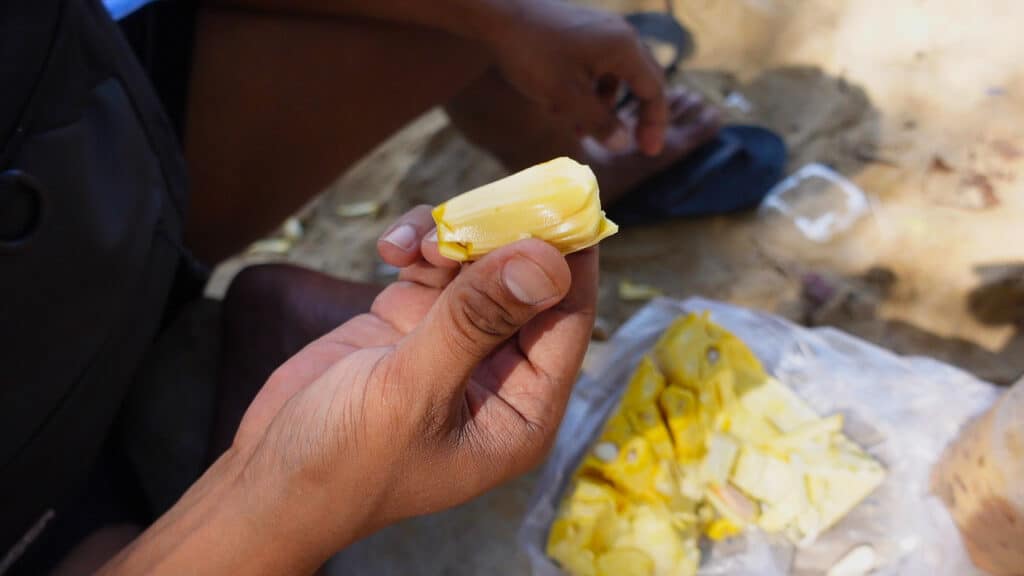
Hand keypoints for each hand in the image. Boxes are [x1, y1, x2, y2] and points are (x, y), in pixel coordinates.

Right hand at [233, 206, 597, 558]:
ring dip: (452, 239)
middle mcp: (500, 372)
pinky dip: (417, 248)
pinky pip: (433, 268)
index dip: (568, 257)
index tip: (558, 195)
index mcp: (524, 408)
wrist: (269, 480)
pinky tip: (388, 249)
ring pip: (478, 266)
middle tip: (475, 203)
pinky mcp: (412, 324)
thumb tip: (547, 261)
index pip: (568, 318)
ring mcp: (455, 343)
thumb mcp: (412, 390)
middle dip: (502, 238)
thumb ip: (476, 322)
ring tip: (415, 244)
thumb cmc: (345, 460)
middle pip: (527, 283)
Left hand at [486, 0, 667, 154]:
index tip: (649, 152)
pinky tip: (560, 105)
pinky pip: (597, 65)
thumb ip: (598, 122)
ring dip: (602, 106)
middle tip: (631, 145)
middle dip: (634, 115)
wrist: (496, 15)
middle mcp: (620, 34)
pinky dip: (587, 89)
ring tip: (577, 129)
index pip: (654, 90)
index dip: (654, 123)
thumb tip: (623, 145)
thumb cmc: (532, 55)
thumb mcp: (566, 97)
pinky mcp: (582, 31)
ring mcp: (601, 29)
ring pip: (616, 76)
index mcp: (624, 47)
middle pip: (642, 80)